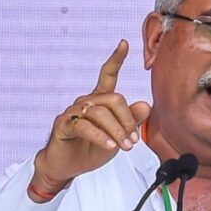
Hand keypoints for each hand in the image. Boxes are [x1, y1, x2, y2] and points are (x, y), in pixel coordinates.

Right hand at [29, 40, 150, 201]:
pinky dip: (100, 136)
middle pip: (114, 99)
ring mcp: (73, 112)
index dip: (116, 59)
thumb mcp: (118, 136)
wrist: (68, 167)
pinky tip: (110, 145)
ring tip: (125, 146)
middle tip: (134, 141)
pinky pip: (85, 126)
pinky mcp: (64, 125)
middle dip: (128, 121)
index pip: (108, 75)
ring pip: (101, 113)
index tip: (124, 43)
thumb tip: (146, 105)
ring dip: (118, 131)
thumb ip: (131, 121)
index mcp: (99, 100)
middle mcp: (86, 101)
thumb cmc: (91, 149)